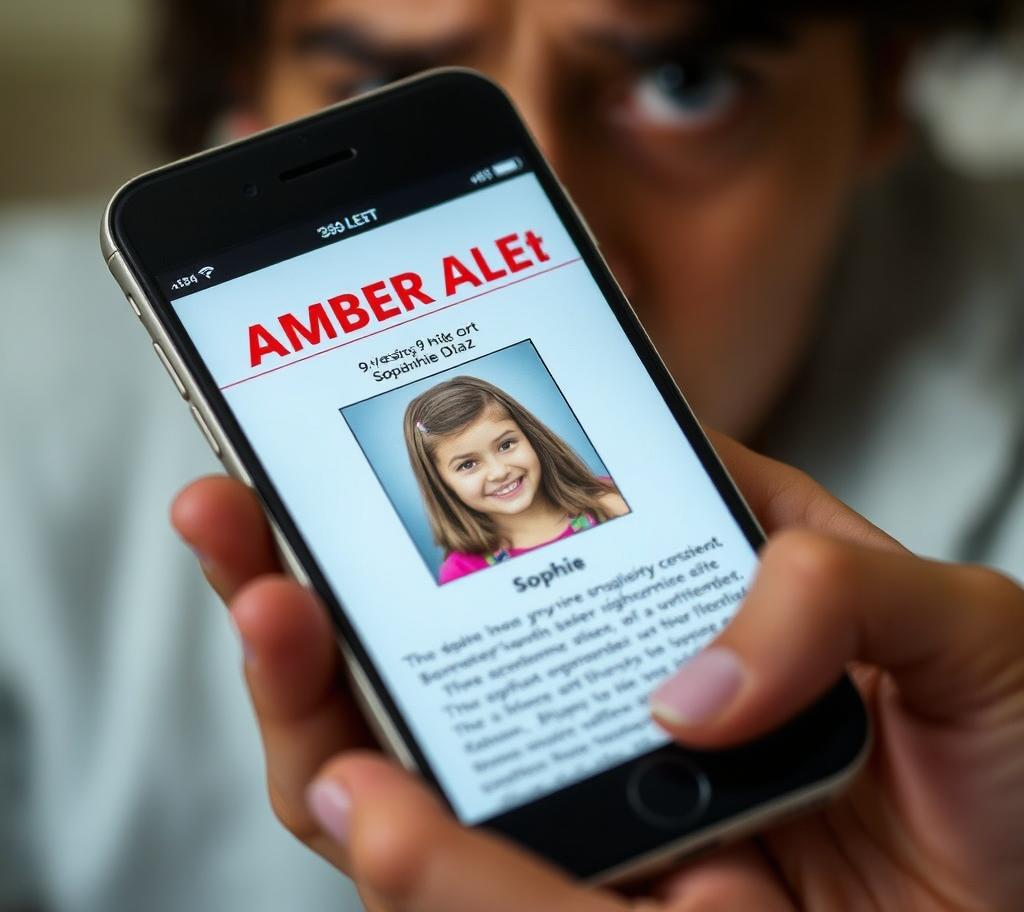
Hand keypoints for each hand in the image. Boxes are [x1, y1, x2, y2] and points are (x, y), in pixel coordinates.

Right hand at [172, 435, 1023, 910]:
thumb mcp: (952, 621)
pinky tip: (381, 816)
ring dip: (328, 726)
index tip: (311, 449)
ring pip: (418, 793)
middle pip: (425, 665)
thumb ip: (826, 593)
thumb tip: (679, 692)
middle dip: (305, 605)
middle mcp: (611, 699)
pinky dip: (441, 869)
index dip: (417, 492)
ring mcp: (602, 813)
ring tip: (279, 640)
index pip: (517, 532)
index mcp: (674, 590)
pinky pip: (512, 900)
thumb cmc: (1022, 744)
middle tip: (239, 537)